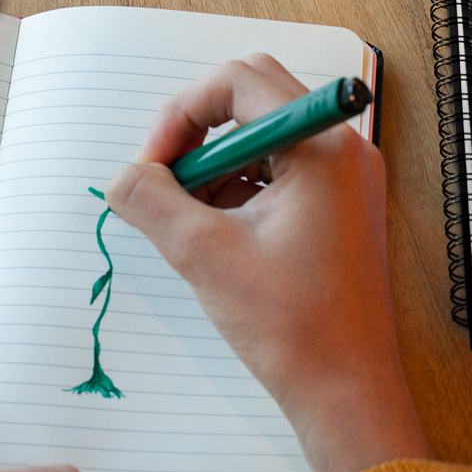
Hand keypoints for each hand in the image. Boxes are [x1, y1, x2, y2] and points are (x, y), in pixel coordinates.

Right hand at [104, 55, 429, 471]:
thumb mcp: (204, 255)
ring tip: (188, 219)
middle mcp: (344, 148)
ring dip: (218, 163)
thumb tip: (124, 176)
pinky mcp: (341, 205)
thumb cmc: (293, 326)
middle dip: (199, 132)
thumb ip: (151, 201)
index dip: (182, 113)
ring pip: (265, 135)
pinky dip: (241, 187)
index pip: (240, 81)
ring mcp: (347, 177)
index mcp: (323, 146)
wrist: (347, 389)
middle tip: (164, 180)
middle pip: (255, 97)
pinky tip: (217, 233)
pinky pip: (282, 169)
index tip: (152, 165)